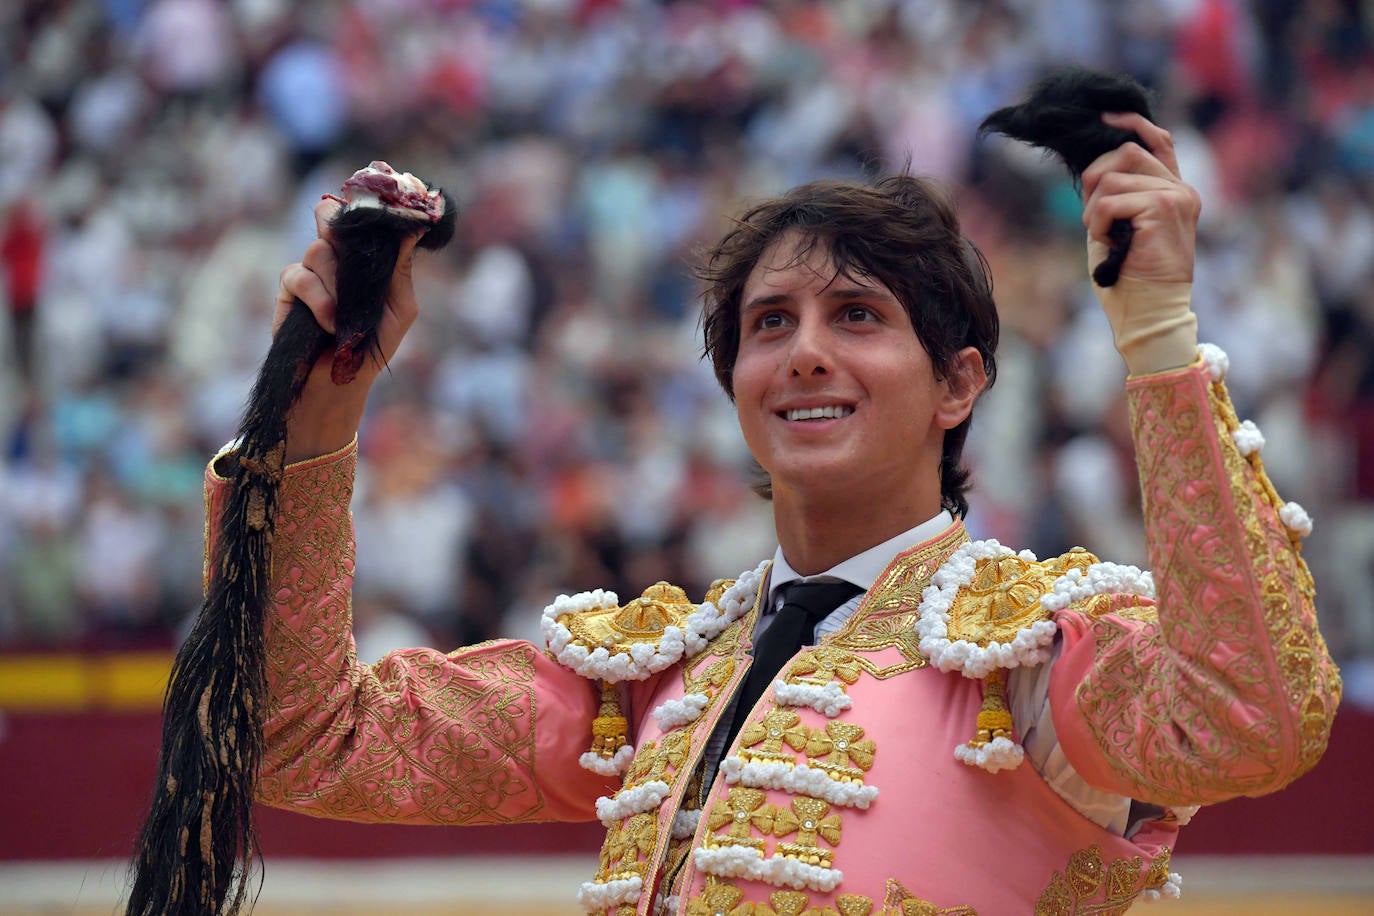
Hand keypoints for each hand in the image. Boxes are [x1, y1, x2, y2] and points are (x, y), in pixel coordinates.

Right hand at [274, 197, 423, 461]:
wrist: (341, 383)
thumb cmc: (374, 347)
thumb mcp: (399, 308)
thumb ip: (400, 268)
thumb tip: (413, 226)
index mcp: (365, 258)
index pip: (361, 219)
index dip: (366, 205)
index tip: (378, 202)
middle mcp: (337, 258)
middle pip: (329, 215)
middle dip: (339, 222)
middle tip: (349, 242)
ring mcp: (312, 271)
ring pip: (318, 249)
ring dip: (336, 282)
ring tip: (344, 316)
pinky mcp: (289, 290)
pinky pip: (298, 275)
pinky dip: (317, 298)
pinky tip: (328, 321)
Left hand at [1081, 112, 1200, 284]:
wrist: (1149, 311)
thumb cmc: (1130, 278)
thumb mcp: (1119, 227)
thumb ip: (1115, 195)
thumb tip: (1092, 167)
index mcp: (1175, 191)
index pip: (1158, 140)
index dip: (1131, 123)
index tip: (1105, 118)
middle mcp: (1181, 189)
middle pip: (1129, 151)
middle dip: (1096, 177)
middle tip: (1093, 217)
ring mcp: (1176, 196)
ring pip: (1114, 176)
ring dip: (1093, 208)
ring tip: (1102, 236)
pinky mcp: (1164, 207)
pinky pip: (1111, 200)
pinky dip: (1098, 221)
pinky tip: (1107, 242)